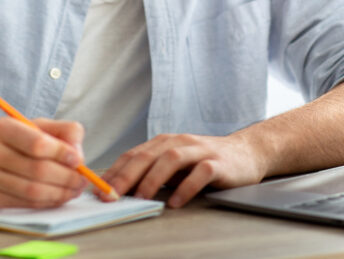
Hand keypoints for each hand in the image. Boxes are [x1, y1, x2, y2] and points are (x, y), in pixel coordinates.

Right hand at [0, 117, 87, 209]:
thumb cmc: (8, 142)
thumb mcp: (32, 127)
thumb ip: (61, 131)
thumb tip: (78, 154)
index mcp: (1, 127)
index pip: (37, 143)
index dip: (62, 153)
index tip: (78, 160)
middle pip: (37, 169)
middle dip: (67, 177)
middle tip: (82, 180)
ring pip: (32, 190)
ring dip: (60, 193)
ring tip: (74, 190)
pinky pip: (24, 203)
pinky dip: (46, 202)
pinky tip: (57, 197)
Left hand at [102, 132, 266, 207]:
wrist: (245, 152)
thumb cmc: (204, 161)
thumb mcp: (174, 164)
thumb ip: (151, 172)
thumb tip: (120, 190)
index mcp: (164, 142)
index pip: (133, 155)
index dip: (114, 172)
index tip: (98, 189)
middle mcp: (179, 142)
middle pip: (147, 155)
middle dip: (126, 175)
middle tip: (112, 195)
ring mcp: (199, 150)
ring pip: (171, 159)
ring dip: (153, 179)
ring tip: (142, 197)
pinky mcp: (218, 162)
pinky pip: (200, 172)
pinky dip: (186, 187)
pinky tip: (177, 201)